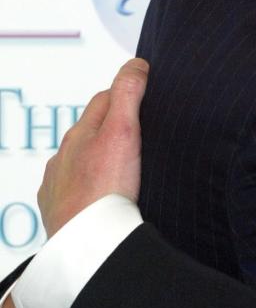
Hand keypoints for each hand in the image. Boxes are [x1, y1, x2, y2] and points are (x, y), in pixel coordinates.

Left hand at [38, 58, 148, 236]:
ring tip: (121, 167)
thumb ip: (129, 95)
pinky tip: (99, 197)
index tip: (144, 92)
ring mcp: (58, 184)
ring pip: (78, 163)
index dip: (125, 93)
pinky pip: (72, 192)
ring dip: (97, 160)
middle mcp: (64, 156)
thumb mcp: (124, 132)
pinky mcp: (59, 212)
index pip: (104, 100)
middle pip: (90, 132)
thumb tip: (135, 64)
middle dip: (111, 128)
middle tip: (138, 129)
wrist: (86, 243)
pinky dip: (86, 188)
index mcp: (81, 133)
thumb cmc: (104, 189)